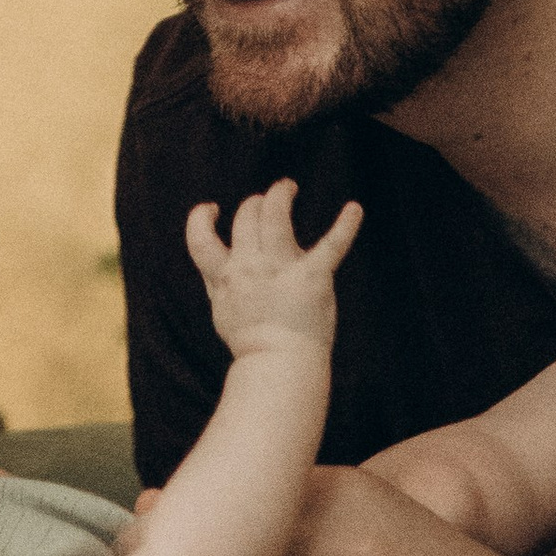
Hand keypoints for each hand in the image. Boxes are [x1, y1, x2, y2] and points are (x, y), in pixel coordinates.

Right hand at [186, 181, 361, 362]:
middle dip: (255, 203)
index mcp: (225, 277)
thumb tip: (219, 265)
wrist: (277, 368)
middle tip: (269, 200)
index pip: (201, 240)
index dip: (202, 218)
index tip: (215, 209)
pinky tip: (354, 209)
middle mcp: (249, 267)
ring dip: (281, 196)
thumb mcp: (223, 313)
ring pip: (275, 215)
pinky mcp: (314, 276)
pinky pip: (332, 244)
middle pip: (246, 218)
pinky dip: (345, 225)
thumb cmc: (253, 345)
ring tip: (288, 187)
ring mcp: (281, 269)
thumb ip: (218, 285)